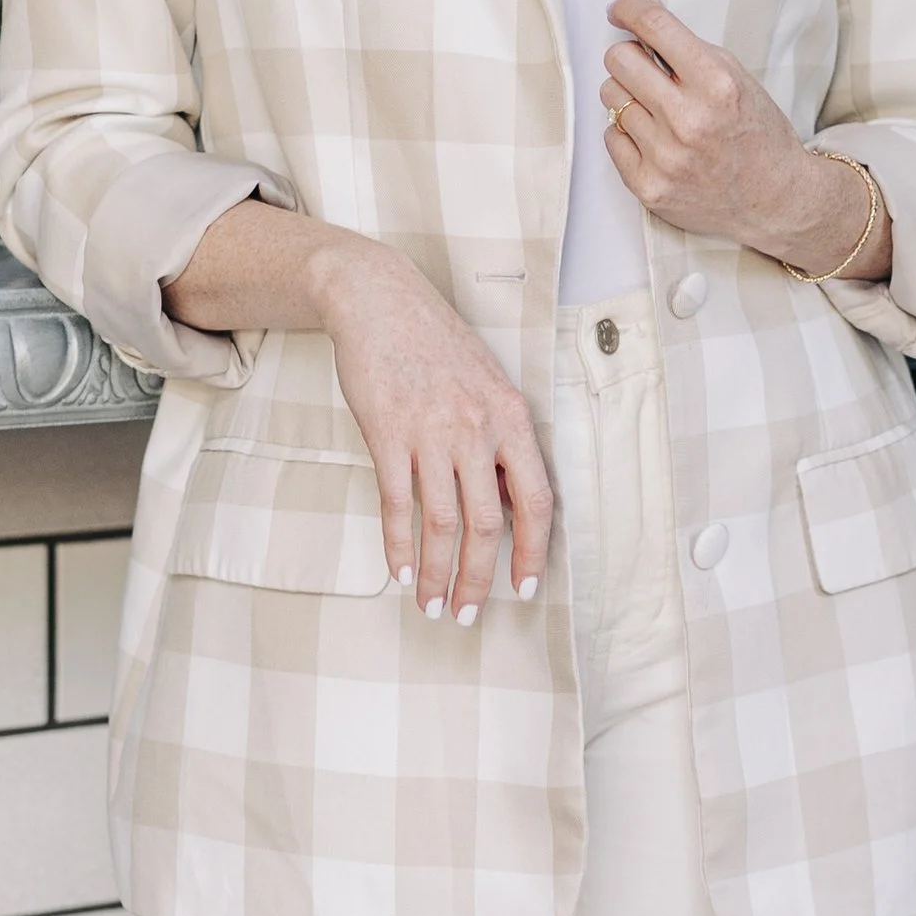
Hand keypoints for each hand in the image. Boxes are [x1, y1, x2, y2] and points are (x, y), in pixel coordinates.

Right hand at [310, 235, 553, 623]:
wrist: (380, 300)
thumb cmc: (435, 344)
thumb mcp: (487, 385)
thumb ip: (500, 441)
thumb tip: (506, 503)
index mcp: (510, 418)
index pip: (535, 500)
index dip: (532, 551)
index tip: (524, 587)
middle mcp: (477, 429)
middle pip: (486, 525)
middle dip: (479, 580)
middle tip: (469, 615)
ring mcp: (431, 433)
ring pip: (443, 524)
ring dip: (439, 575)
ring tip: (433, 607)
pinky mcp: (387, 435)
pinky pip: (397, 505)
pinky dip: (400, 546)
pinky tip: (403, 572)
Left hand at [600, 0, 886, 275]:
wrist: (776, 199)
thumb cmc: (757, 134)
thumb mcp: (737, 78)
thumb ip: (690, 50)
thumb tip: (639, 19)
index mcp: (716, 83)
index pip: (654, 27)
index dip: (628, 10)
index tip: (619, 10)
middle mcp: (688, 120)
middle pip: (619, 60)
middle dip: (629, 57)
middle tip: (644, 68)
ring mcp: (666, 157)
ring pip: (611, 97)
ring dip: (630, 96)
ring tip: (657, 109)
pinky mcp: (649, 186)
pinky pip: (611, 136)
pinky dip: (628, 132)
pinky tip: (654, 138)